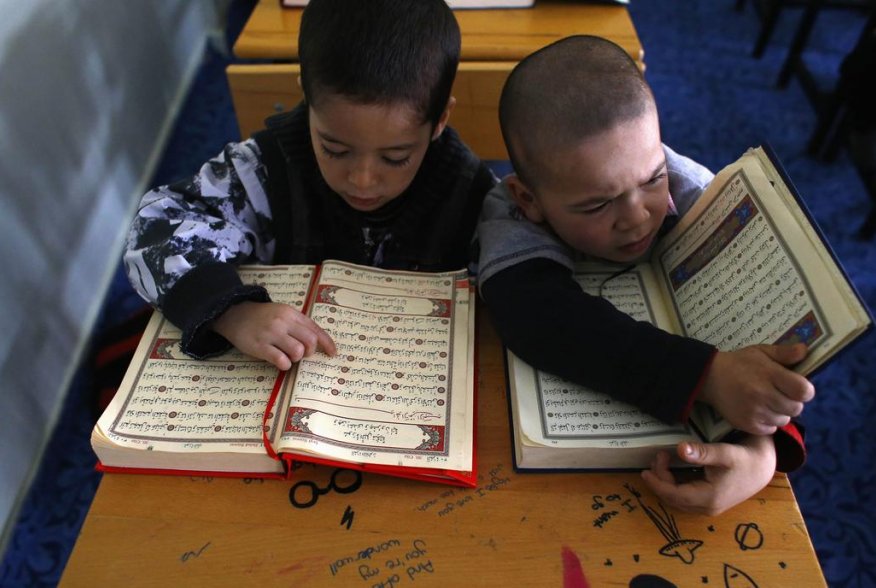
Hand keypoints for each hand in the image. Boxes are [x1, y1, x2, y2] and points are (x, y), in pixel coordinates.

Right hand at [213, 301, 336, 369]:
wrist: (235, 314)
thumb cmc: (263, 317)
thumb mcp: (283, 313)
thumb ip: (299, 325)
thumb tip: (319, 342)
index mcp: (292, 313)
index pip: (316, 329)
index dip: (327, 344)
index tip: (333, 353)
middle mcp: (283, 322)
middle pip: (310, 341)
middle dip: (309, 352)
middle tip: (301, 354)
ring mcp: (271, 334)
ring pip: (297, 351)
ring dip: (296, 358)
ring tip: (287, 356)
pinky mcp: (260, 346)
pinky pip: (281, 360)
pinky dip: (284, 364)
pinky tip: (279, 361)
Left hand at [640, 434, 776, 515]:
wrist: (763, 468)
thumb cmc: (745, 458)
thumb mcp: (724, 453)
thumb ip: (702, 452)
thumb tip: (679, 449)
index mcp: (709, 497)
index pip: (674, 495)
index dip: (657, 484)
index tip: (645, 471)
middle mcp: (708, 507)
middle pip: (674, 499)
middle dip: (660, 480)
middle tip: (658, 457)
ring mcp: (710, 507)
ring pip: (678, 501)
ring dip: (666, 484)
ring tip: (661, 461)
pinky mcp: (711, 503)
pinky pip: (685, 499)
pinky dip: (674, 487)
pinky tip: (671, 471)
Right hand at [699, 344, 813, 434]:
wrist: (709, 377)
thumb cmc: (739, 363)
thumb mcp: (761, 352)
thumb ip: (784, 352)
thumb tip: (805, 350)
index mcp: (769, 374)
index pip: (803, 391)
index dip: (804, 390)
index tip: (796, 386)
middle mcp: (763, 394)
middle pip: (796, 408)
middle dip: (792, 401)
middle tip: (779, 393)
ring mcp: (754, 411)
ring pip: (784, 420)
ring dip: (780, 412)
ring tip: (768, 402)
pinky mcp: (747, 424)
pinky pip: (770, 429)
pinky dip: (768, 422)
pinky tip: (759, 410)